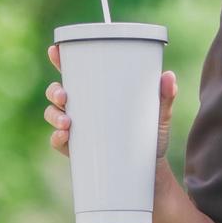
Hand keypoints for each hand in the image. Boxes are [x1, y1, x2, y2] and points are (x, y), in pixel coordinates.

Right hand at [45, 45, 178, 160]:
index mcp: (97, 93)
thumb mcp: (159, 115)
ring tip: (68, 122)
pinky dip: (57, 137)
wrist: (150, 171)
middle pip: (57, 92)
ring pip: (53, 114)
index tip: (55, 51)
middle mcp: (82, 108)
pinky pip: (57, 141)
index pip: (73, 72)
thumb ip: (165, 97)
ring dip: (54, 115)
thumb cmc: (151, 137)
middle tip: (64, 96)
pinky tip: (64, 136)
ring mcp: (76, 129)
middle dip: (54, 91)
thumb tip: (169, 76)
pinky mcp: (76, 150)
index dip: (59, 59)